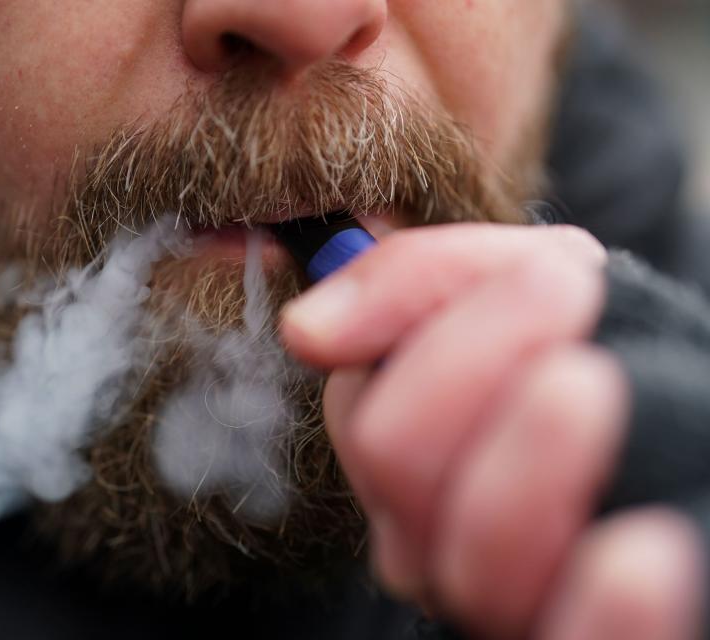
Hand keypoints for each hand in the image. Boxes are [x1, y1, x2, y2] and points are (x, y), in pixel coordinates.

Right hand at [280, 224, 704, 638]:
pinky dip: (606, 611)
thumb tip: (306, 330)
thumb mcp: (523, 279)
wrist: (692, 407)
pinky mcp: (584, 638)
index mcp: (406, 458)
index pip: (365, 410)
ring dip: (532, 460)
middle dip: (472, 361)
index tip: (548, 277)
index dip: (436, 334)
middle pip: (395, 460)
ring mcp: (502, 603)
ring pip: (472, 560)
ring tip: (592, 383)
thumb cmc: (605, 341)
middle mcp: (433, 540)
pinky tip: (644, 551)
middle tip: (568, 294)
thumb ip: (410, 283)